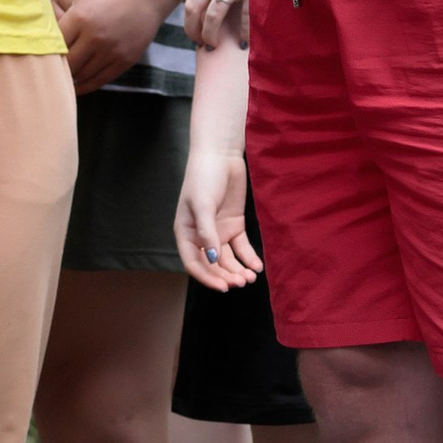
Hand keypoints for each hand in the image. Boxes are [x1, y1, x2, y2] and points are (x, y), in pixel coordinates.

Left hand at [45, 0, 165, 94]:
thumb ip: (59, 3)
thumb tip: (38, 18)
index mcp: (80, 17)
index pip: (52, 42)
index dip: (43, 48)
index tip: (36, 53)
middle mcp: (95, 36)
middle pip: (66, 63)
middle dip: (55, 66)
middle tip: (45, 70)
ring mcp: (111, 50)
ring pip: (81, 75)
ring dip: (70, 78)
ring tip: (59, 78)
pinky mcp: (125, 60)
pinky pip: (99, 80)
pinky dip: (85, 85)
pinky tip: (76, 85)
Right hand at [174, 141, 261, 289]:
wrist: (220, 156)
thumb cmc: (204, 177)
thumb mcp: (203, 204)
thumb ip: (208, 233)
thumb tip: (213, 259)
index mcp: (186, 233)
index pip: (194, 263)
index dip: (207, 277)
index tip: (224, 286)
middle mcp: (202, 236)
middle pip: (213, 265)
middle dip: (226, 276)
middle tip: (241, 282)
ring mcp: (219, 231)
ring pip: (228, 259)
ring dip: (238, 270)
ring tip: (251, 277)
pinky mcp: (235, 225)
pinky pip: (242, 248)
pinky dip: (249, 258)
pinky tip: (256, 267)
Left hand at [181, 0, 262, 50]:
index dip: (190, 15)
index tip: (194, 26)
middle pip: (195, 7)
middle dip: (193, 28)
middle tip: (197, 41)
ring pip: (214, 15)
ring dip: (210, 34)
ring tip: (212, 45)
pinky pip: (244, 15)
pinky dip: (242, 31)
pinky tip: (241, 42)